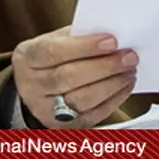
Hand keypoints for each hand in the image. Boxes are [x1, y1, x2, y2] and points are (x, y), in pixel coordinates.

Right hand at [11, 26, 137, 128]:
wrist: (35, 86)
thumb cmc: (52, 57)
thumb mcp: (56, 39)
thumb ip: (79, 34)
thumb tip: (114, 32)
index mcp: (28, 58)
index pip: (53, 52)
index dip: (84, 47)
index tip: (112, 40)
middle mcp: (32, 86)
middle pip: (68, 78)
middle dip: (105, 66)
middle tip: (129, 56)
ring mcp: (45, 110)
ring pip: (81, 100)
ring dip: (112, 84)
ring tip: (130, 70)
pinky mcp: (62, 126)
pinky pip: (91, 115)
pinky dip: (113, 99)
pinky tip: (125, 85)